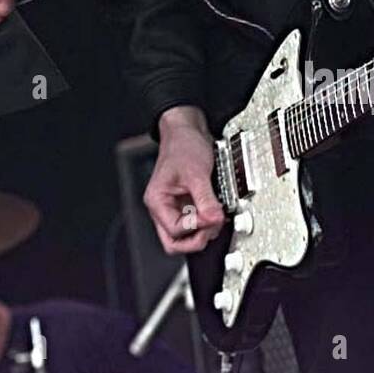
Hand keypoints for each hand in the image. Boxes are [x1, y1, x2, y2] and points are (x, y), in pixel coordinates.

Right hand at [143, 108, 224, 254]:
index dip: (196, 228)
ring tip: (216, 217)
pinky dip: (207, 222)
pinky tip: (216, 212)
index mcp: (157, 201)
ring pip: (185, 237)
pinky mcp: (187, 205)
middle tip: (213, 226)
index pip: (174, 231)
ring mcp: (175, 208)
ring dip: (203, 231)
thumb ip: (205, 199)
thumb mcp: (196, 173)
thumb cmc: (183, 146)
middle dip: (196, 238)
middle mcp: (163, 208)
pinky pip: (195, 224)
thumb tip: (214, 220)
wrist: (188, 130)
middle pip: (175, 242)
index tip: (211, 216)